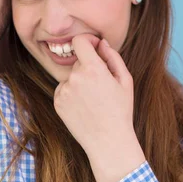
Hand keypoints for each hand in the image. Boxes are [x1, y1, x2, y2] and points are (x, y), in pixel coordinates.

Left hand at [54, 34, 144, 181]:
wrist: (108, 141)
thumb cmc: (120, 111)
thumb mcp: (125, 81)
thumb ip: (112, 57)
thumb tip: (101, 43)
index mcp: (93, 69)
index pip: (80, 41)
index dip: (87, 40)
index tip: (94, 47)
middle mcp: (74, 78)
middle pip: (78, 62)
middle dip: (89, 68)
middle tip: (102, 87)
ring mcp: (63, 91)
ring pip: (71, 77)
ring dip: (80, 82)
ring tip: (94, 101)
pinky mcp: (57, 103)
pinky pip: (64, 90)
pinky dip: (72, 94)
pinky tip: (84, 108)